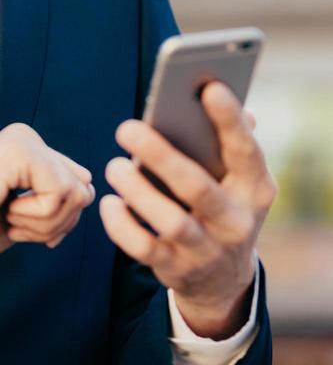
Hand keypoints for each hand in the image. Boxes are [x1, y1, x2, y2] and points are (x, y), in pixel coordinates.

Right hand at [0, 123, 93, 287]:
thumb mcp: (20, 215)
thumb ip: (52, 200)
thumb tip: (88, 190)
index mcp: (26, 149)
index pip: (78, 186)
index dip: (60, 220)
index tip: (23, 228)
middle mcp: (26, 137)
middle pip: (83, 191)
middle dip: (56, 223)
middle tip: (13, 223)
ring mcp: (23, 140)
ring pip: (77, 194)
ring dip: (44, 223)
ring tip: (6, 217)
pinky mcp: (20, 151)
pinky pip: (61, 193)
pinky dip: (37, 218)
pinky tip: (5, 211)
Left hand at [99, 82, 275, 338]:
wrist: (223, 277)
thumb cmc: (222, 202)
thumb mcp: (236, 178)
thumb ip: (226, 138)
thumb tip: (213, 92)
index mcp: (255, 189)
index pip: (246, 150)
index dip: (230, 120)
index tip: (209, 87)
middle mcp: (236, 222)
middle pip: (197, 187)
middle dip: (160, 155)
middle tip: (126, 127)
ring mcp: (207, 250)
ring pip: (170, 221)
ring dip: (137, 191)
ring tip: (114, 166)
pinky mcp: (177, 270)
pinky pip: (144, 249)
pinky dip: (121, 226)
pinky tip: (109, 203)